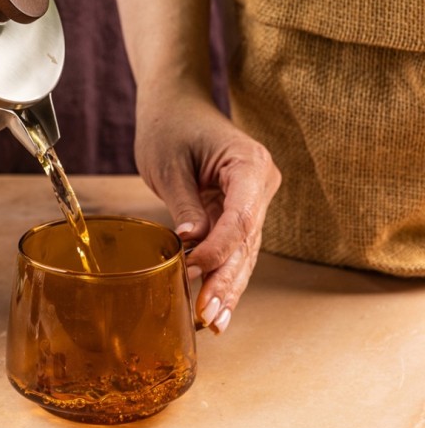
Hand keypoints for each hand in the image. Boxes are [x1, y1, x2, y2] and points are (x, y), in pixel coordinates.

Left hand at [135, 89, 280, 333]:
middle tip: (210, 318)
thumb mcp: (169, 163)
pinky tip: (214, 303)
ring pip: (244, 251)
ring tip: (213, 322)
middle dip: (227, 282)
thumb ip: (184, 204)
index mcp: (249, 165)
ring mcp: (253, 198)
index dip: (217, 251)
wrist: (175, 104)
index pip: (240, 219)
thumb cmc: (169, 126)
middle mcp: (260, 184)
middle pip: (247, 242)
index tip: (191, 271)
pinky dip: (222, 272)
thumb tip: (191, 244)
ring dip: (228, 286)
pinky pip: (233, 245)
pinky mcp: (238, 209)